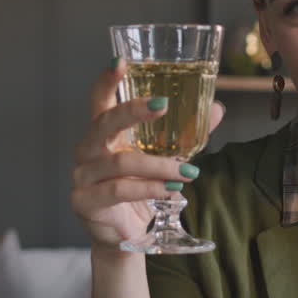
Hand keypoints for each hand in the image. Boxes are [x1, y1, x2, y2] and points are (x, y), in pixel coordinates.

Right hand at [71, 59, 224, 253]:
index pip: (99, 101)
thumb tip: (216, 108)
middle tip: (163, 104)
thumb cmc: (140, 191)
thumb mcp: (163, 159)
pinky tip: (170, 190)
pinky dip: (148, 188)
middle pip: (104, 123)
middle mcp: (87, 150)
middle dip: (134, 111)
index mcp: (103, 135)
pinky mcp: (84, 202)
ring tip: (188, 172)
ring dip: (159, 166)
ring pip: (122, 163)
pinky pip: (118, 190)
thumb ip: (186, 135)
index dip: (107, 81)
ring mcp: (82, 176)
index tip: (119, 61)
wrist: (125, 236)